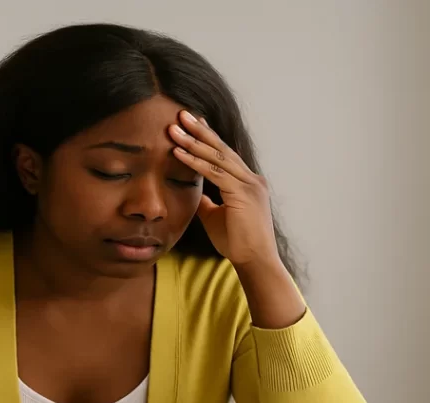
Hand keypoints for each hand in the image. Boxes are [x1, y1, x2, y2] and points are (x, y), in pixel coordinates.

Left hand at [168, 111, 279, 268]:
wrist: (255, 261)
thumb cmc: (238, 243)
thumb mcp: (216, 216)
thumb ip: (207, 200)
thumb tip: (192, 191)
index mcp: (247, 183)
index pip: (225, 155)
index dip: (208, 138)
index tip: (193, 123)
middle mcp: (251, 180)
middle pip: (221, 149)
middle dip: (200, 130)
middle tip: (182, 113)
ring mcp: (249, 185)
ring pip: (217, 157)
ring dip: (193, 141)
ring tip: (174, 128)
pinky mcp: (243, 194)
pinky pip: (214, 173)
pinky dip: (194, 162)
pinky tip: (178, 152)